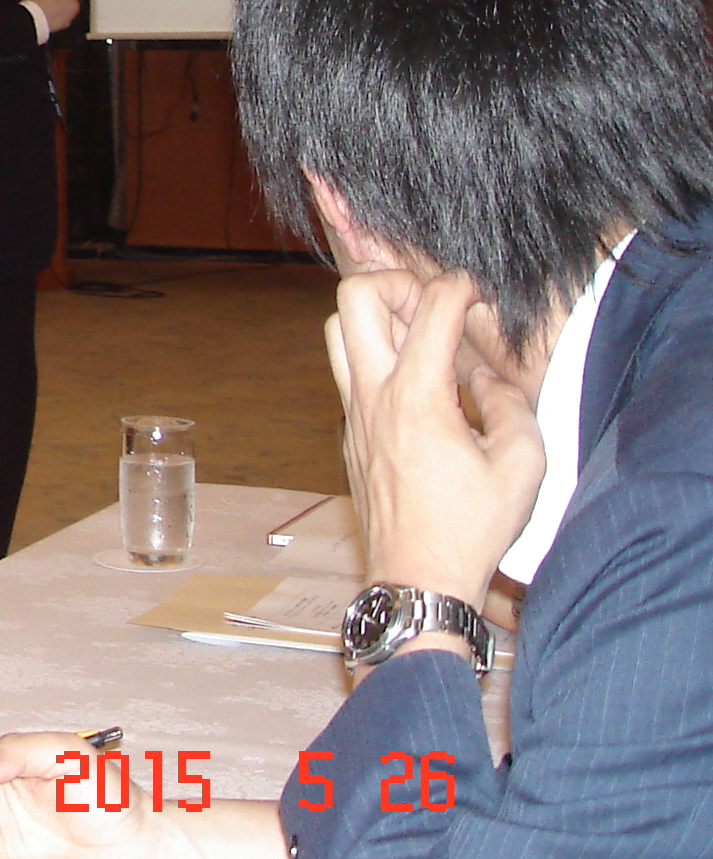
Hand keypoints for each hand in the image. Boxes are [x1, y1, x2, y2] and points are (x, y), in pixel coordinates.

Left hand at [326, 268, 545, 607]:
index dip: (458, 285)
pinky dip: (374, 356)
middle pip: (354, 297)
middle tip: (431, 304)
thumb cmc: (470, 528)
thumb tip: (488, 378)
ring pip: (336, 330)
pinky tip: (417, 382)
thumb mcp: (521, 464)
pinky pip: (347, 371)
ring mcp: (353, 412)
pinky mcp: (348, 431)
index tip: (476, 291)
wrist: (417, 576)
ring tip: (419, 336)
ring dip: (373, 317)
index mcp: (417, 396)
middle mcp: (373, 394)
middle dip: (395, 282)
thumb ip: (511, 405)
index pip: (429, 307)